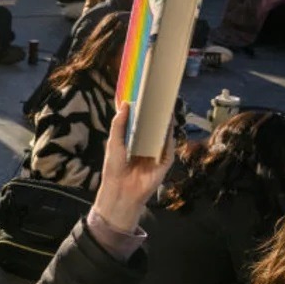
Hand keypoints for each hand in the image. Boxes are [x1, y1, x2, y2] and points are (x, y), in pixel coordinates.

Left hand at [93, 102, 174, 233]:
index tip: (145, 94)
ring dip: (165, 120)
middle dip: (156, 112)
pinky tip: (169, 122)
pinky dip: (170, 134)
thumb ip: (119, 124)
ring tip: (166, 104)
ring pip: (163, 133)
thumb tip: (125, 104)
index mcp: (133, 140)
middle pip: (153, 125)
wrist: (122, 190)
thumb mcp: (114, 142)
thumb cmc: (114, 167)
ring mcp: (157, 152)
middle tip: (158, 95)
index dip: (142, 110)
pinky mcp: (165, 160)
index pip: (140, 122)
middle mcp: (146, 144)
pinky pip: (169, 145)